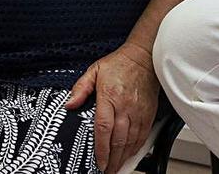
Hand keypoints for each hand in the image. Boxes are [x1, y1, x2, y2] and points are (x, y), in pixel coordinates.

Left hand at [66, 43, 159, 173]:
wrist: (144, 57)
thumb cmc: (120, 64)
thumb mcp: (94, 71)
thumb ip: (80, 88)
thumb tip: (69, 104)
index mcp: (110, 97)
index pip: (104, 129)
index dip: (101, 149)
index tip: (98, 162)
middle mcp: (126, 107)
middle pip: (118, 140)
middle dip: (111, 160)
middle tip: (106, 171)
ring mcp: (139, 111)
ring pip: (131, 141)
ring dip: (123, 158)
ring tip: (115, 167)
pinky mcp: (149, 113)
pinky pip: (143, 135)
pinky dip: (136, 148)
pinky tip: (129, 155)